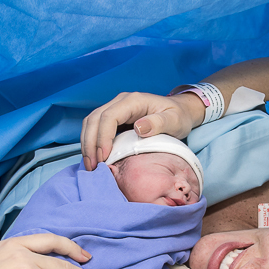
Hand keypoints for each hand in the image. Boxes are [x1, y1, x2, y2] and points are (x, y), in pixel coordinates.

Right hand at [80, 92, 203, 169]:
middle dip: (90, 144)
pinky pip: (95, 128)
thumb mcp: (175, 120)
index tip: (104, 157)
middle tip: (92, 167)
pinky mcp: (114, 119)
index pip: (109, 117)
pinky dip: (91, 143)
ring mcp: (115, 109)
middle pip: (94, 119)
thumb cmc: (179, 116)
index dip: (103, 137)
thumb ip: (158, 123)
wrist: (181, 112)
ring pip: (91, 123)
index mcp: (133, 101)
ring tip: (90, 166)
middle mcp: (120, 102)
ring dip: (87, 144)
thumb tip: (138, 127)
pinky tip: (95, 159)